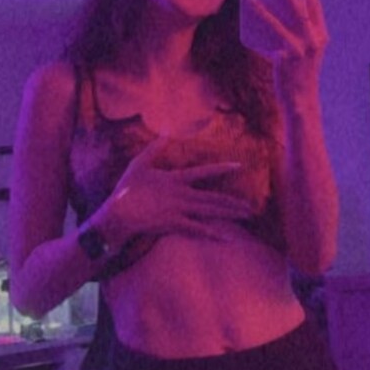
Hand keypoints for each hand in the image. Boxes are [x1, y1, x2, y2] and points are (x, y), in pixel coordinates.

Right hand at [97, 139, 252, 245]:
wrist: (118, 213)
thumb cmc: (127, 189)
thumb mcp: (138, 164)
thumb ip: (154, 148)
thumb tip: (165, 132)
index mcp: (175, 178)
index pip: (204, 172)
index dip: (222, 168)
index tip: (239, 166)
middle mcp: (181, 194)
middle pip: (213, 197)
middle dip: (233, 203)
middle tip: (251, 208)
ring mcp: (179, 209)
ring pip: (210, 211)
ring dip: (229, 214)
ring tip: (245, 217)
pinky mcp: (174, 224)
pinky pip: (198, 229)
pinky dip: (213, 233)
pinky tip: (227, 237)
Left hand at [247, 0, 328, 109]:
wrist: (300, 101)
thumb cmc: (296, 73)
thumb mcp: (300, 50)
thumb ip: (293, 30)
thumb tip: (273, 4)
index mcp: (321, 35)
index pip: (315, 5)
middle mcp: (316, 39)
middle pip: (303, 6)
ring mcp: (304, 47)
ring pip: (290, 15)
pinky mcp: (290, 56)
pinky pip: (274, 30)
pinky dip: (262, 15)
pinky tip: (251, 5)